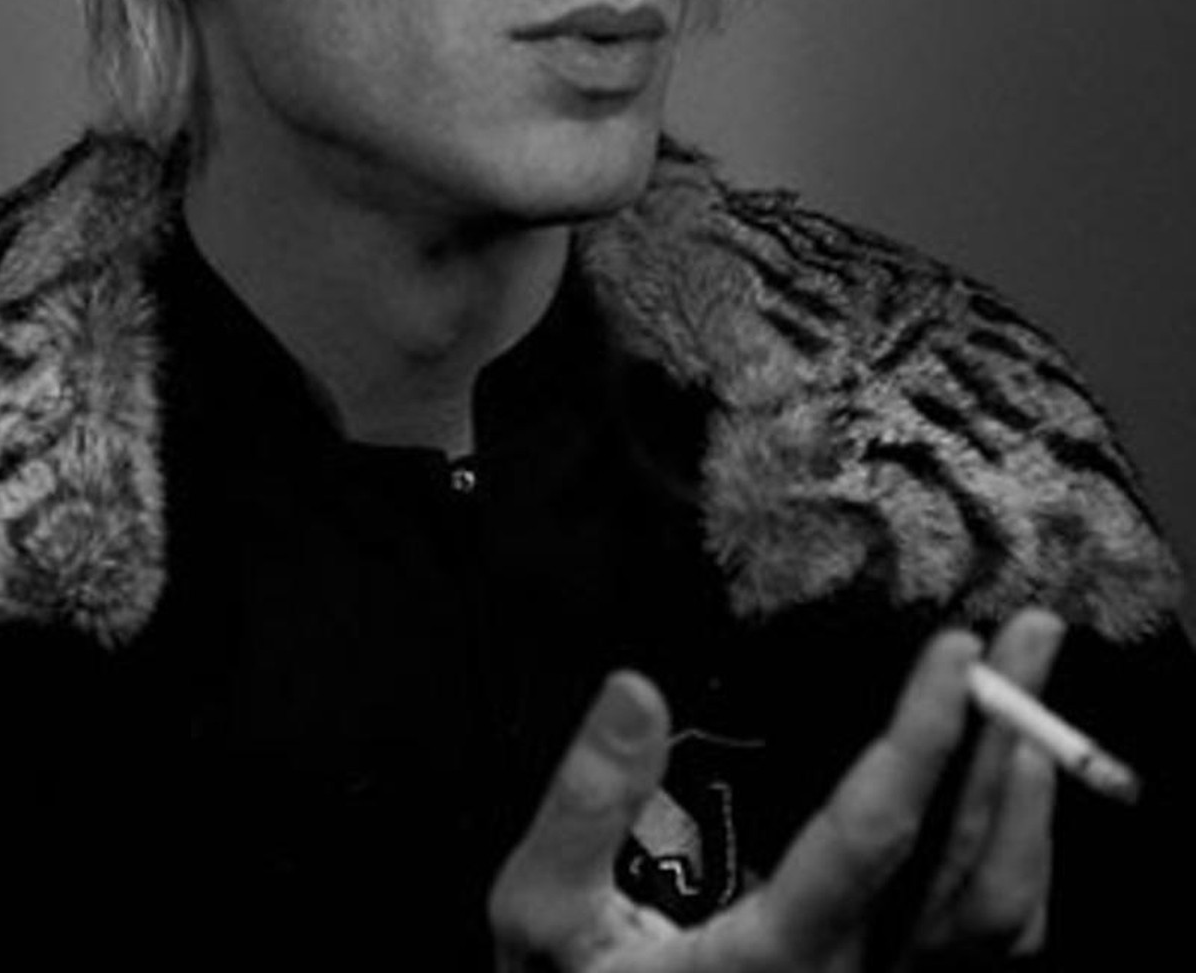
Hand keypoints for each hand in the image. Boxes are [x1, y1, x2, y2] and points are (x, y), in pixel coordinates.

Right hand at [489, 609, 1063, 970]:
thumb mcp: (543, 916)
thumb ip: (583, 808)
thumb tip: (634, 691)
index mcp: (772, 957)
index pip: (873, 834)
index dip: (923, 734)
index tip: (952, 650)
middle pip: (975, 867)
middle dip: (1010, 737)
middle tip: (1035, 638)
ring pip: (1003, 915)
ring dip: (1029, 797)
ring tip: (1036, 700)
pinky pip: (990, 946)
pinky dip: (1018, 860)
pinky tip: (1010, 795)